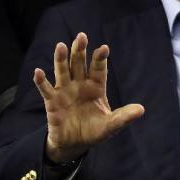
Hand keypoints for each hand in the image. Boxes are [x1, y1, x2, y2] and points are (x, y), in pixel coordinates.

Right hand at [34, 32, 144, 162]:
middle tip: (81, 36)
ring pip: (62, 71)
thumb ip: (123, 117)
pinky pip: (45, 89)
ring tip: (61, 46)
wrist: (74, 143)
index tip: (104, 48)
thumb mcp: (111, 125)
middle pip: (79, 64)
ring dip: (61, 59)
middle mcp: (80, 84)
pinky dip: (41, 81)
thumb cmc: (94, 131)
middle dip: (80, 51)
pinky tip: (38, 72)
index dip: (100, 58)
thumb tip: (141, 110)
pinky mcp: (52, 101)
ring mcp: (64, 91)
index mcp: (96, 87)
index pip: (98, 69)